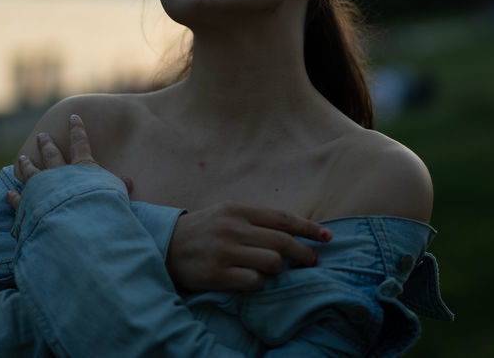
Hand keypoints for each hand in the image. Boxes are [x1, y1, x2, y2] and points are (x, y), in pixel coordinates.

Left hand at [7, 114, 130, 208]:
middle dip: (47, 144)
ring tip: (21, 159)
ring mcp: (42, 188)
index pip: (80, 143)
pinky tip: (9, 193)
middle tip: (41, 136)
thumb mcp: (116, 195)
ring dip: (27, 165)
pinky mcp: (30, 205)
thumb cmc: (101, 208)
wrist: (77, 226)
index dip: (77, 130)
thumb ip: (120, 187)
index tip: (73, 117)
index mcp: (82, 168)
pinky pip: (20, 199)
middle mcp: (60, 174)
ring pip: (32, 173)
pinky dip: (14, 196)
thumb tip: (130, 182)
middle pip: (52, 155)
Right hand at [167, 201, 332, 291]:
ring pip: (272, 263)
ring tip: (272, 271)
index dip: (309, 228)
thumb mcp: (228, 214)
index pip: (283, 218)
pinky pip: (253, 282)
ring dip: (278, 270)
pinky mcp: (217, 274)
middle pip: (283, 242)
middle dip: (304, 254)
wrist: (166, 245)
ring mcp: (225, 252)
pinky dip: (259, 283)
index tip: (327, 237)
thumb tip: (294, 230)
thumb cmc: (204, 230)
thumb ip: (257, 220)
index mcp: (238, 210)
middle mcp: (233, 228)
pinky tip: (252, 280)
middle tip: (312, 262)